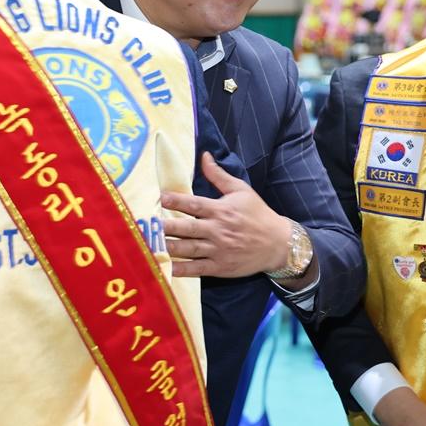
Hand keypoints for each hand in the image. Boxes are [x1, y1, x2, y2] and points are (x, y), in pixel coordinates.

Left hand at [160, 152, 291, 277]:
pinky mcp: (221, 267)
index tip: (159, 198)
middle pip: (187, 228)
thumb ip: (219, 175)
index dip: (175, 201)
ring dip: (169, 247)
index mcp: (221, 210)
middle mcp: (218, 230)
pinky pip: (198, 269)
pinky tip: (167, 268)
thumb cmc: (257, 214)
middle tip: (147, 225)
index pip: (194, 204)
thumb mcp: (241, 190)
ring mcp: (219, 250)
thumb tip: (204, 155)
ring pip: (189, 249)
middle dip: (166, 227)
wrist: (278, 243)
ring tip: (151, 245)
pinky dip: (182, 270)